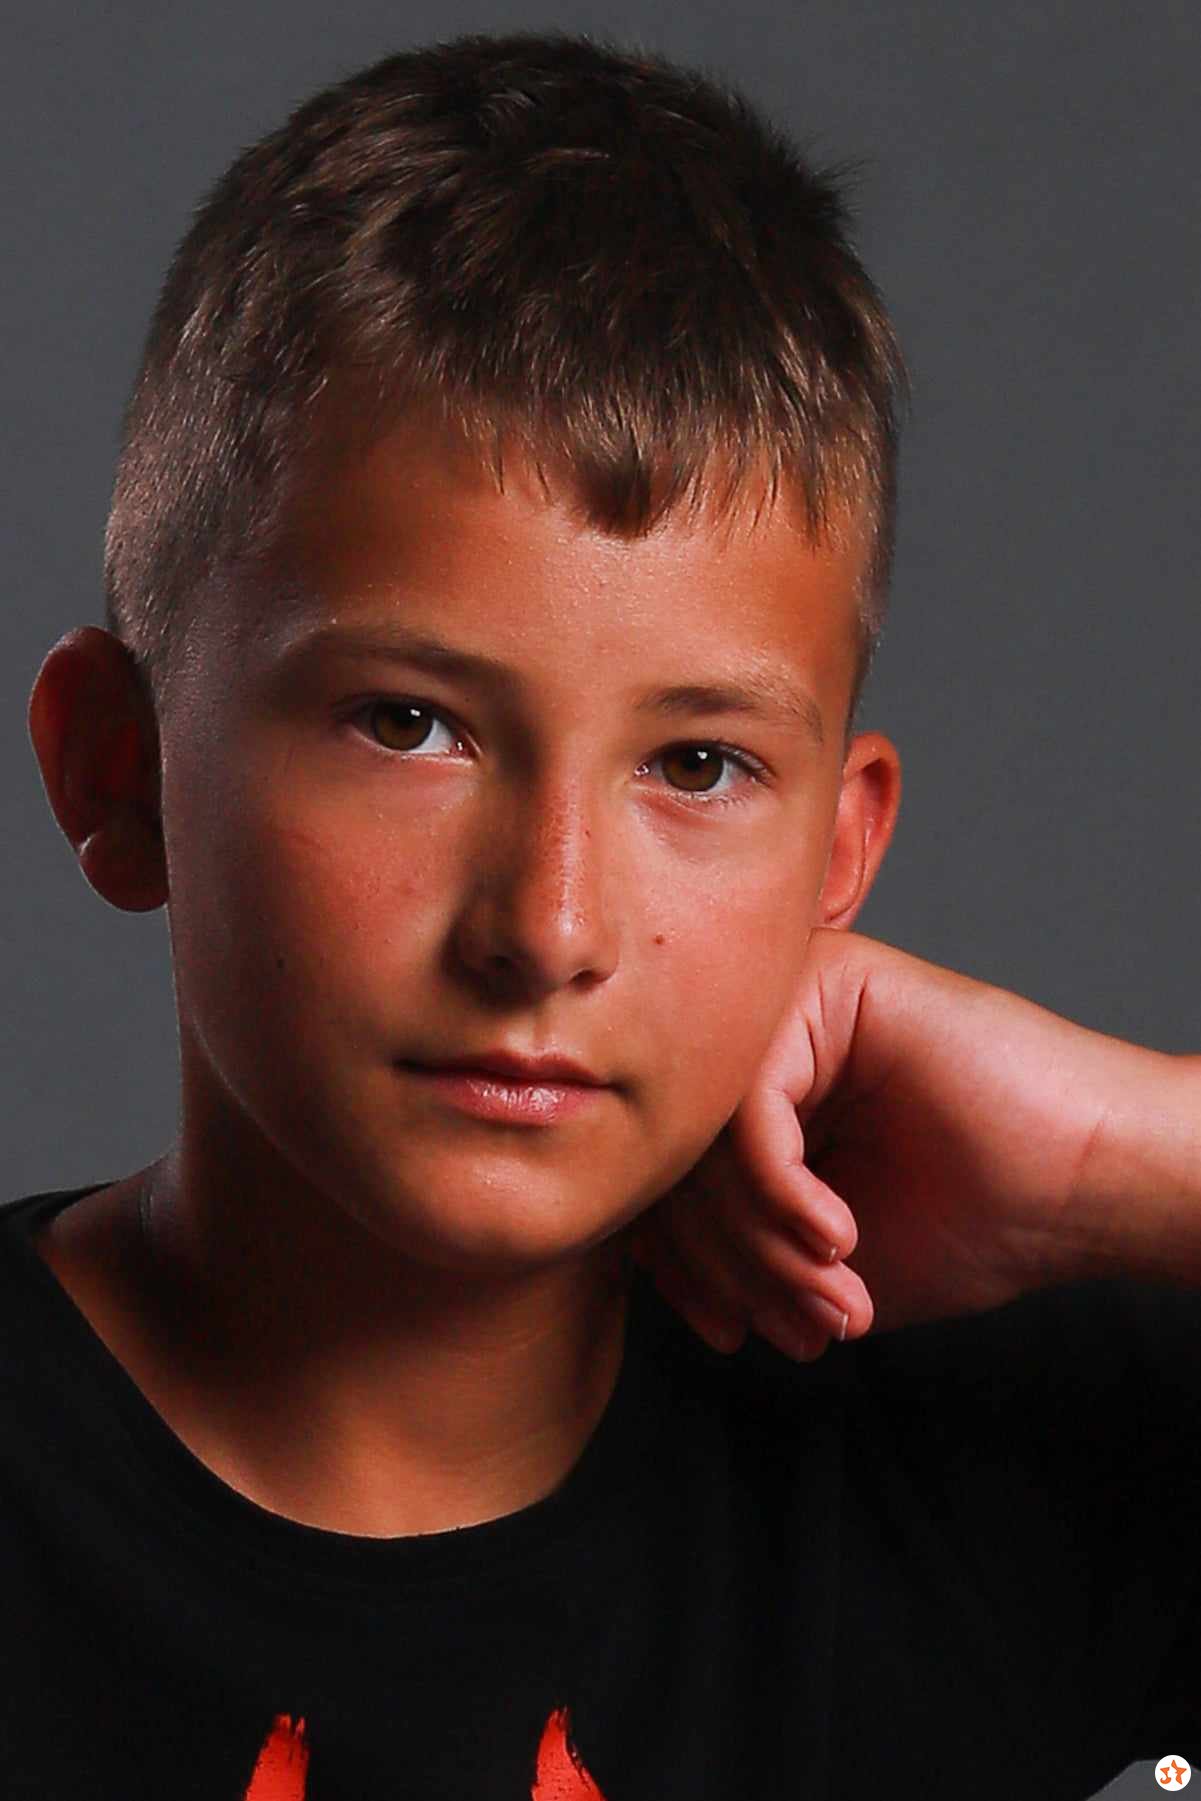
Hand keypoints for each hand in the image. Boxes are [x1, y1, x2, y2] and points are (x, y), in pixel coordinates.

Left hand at [630, 929, 1181, 1359]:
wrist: (1085, 1188)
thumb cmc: (970, 1219)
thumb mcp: (813, 1260)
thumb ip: (727, 1246)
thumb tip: (632, 1256)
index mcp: (756, 1091)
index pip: (666, 1175)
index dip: (682, 1268)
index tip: (725, 1334)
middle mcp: (760, 1035)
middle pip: (679, 1157)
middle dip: (732, 1266)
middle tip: (794, 1326)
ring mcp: (790, 1001)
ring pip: (708, 1136)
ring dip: (762, 1243)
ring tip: (828, 1295)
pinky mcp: (829, 986)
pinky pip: (752, 1106)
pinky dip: (780, 1191)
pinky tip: (835, 1238)